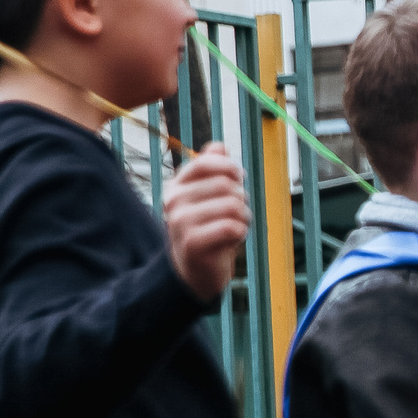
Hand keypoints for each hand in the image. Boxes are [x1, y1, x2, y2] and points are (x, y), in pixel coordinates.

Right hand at [165, 143, 251, 301]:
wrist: (195, 270)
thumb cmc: (208, 228)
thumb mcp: (210, 197)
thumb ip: (214, 170)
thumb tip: (219, 147)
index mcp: (176, 185)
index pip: (206, 162)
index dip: (230, 168)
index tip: (238, 179)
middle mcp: (173, 201)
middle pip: (226, 185)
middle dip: (241, 199)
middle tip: (236, 214)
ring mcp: (180, 222)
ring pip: (233, 206)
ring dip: (243, 218)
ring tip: (234, 227)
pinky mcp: (192, 243)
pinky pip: (232, 226)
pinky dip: (241, 233)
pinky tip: (232, 240)